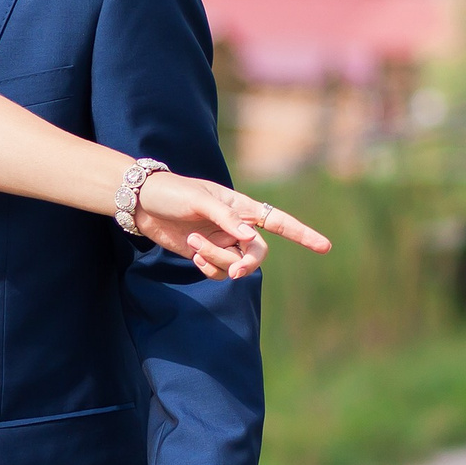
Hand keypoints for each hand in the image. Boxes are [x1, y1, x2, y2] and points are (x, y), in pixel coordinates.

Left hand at [134, 175, 330, 279]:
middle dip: (248, 263)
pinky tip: (192, 255)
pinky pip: (217, 271)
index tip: (325, 247)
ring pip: (234, 263)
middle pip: (258, 252)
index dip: (302, 234)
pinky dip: (208, 267)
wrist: (140, 203)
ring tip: (192, 244)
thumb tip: (249, 237)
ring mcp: (221, 241)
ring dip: (216, 259)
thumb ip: (224, 218)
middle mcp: (235, 226)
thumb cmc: (172, 192)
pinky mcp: (204, 254)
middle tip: (235, 272)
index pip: (278, 221)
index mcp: (240, 207)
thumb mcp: (198, 200)